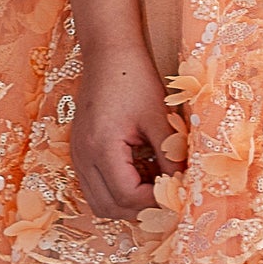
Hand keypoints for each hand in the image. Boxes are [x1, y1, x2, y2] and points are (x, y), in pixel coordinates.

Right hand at [72, 39, 187, 221]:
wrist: (108, 54)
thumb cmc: (135, 79)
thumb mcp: (159, 117)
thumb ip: (171, 155)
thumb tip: (184, 185)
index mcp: (101, 147)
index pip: (126, 196)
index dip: (154, 202)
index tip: (178, 193)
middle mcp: (83, 156)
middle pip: (107, 208)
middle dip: (140, 209)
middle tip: (168, 197)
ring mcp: (78, 155)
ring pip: (99, 202)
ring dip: (127, 203)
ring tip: (155, 186)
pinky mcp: (81, 152)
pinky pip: (95, 187)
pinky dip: (117, 191)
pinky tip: (140, 175)